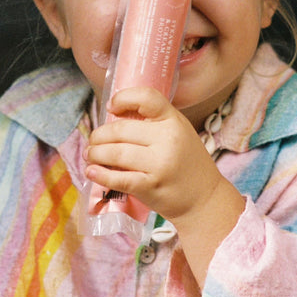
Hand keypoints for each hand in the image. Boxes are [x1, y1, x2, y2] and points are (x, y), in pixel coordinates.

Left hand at [85, 87, 226, 223]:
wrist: (205, 199)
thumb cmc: (187, 163)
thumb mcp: (179, 132)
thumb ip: (153, 123)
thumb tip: (115, 117)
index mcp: (174, 120)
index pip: (146, 98)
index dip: (123, 98)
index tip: (112, 107)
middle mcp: (168, 139)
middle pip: (121, 129)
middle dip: (99, 135)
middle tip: (93, 141)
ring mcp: (159, 163)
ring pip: (115, 153)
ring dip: (95, 153)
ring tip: (90, 155)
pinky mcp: (151, 186)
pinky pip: (119, 178)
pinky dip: (100, 174)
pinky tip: (92, 172)